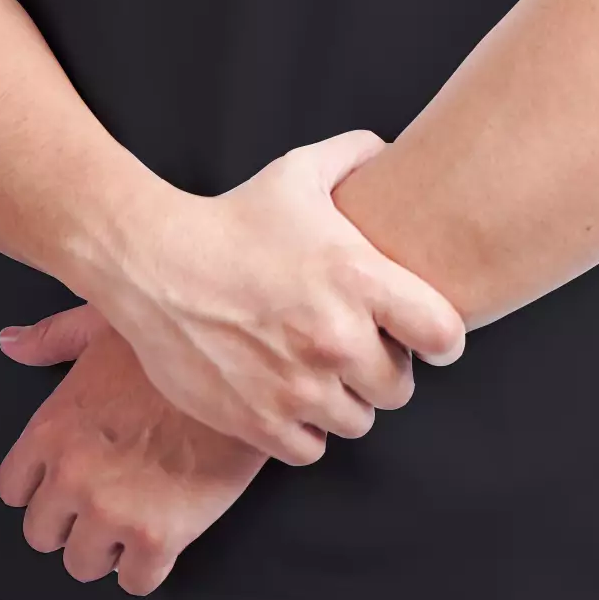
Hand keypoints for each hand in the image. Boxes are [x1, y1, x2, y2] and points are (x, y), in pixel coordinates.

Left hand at [0, 302, 266, 592]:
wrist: (245, 372)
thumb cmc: (176, 343)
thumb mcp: (105, 323)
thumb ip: (53, 338)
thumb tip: (11, 342)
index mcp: (53, 427)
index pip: (13, 488)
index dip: (41, 486)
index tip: (67, 481)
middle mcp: (71, 476)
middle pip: (42, 535)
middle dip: (71, 522)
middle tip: (105, 501)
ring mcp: (112, 511)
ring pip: (82, 565)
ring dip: (107, 548)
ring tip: (135, 518)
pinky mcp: (158, 538)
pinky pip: (135, 583)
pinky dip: (148, 567)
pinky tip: (166, 535)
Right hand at [36, 130, 467, 466]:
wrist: (154, 263)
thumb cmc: (232, 218)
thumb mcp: (299, 172)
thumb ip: (355, 155)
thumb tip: (389, 150)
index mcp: (358, 279)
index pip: (444, 335)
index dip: (441, 337)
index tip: (426, 334)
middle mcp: (336, 339)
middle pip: (401, 386)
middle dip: (384, 368)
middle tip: (357, 347)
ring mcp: (297, 388)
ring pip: (357, 420)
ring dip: (344, 400)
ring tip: (319, 369)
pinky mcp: (260, 422)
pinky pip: (311, 449)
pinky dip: (304, 429)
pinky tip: (288, 395)